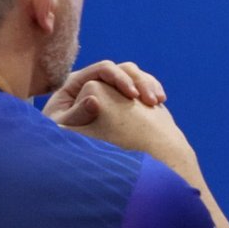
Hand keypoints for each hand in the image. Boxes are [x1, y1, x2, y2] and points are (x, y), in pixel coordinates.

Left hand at [56, 79, 199, 178]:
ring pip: (135, 75)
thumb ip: (77, 115)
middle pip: (122, 70)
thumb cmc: (70, 146)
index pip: (102, 70)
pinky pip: (141, 84)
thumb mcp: (68, 131)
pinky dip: (151, 90)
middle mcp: (93, 81)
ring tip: (158, 101)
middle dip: (139, 82)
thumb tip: (93, 100)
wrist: (91, 157)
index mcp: (75, 83)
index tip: (133, 94)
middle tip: (151, 100)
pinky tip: (160, 102)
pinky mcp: (123, 94)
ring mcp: (110, 87)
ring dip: (148, 85)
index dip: (119, 78)